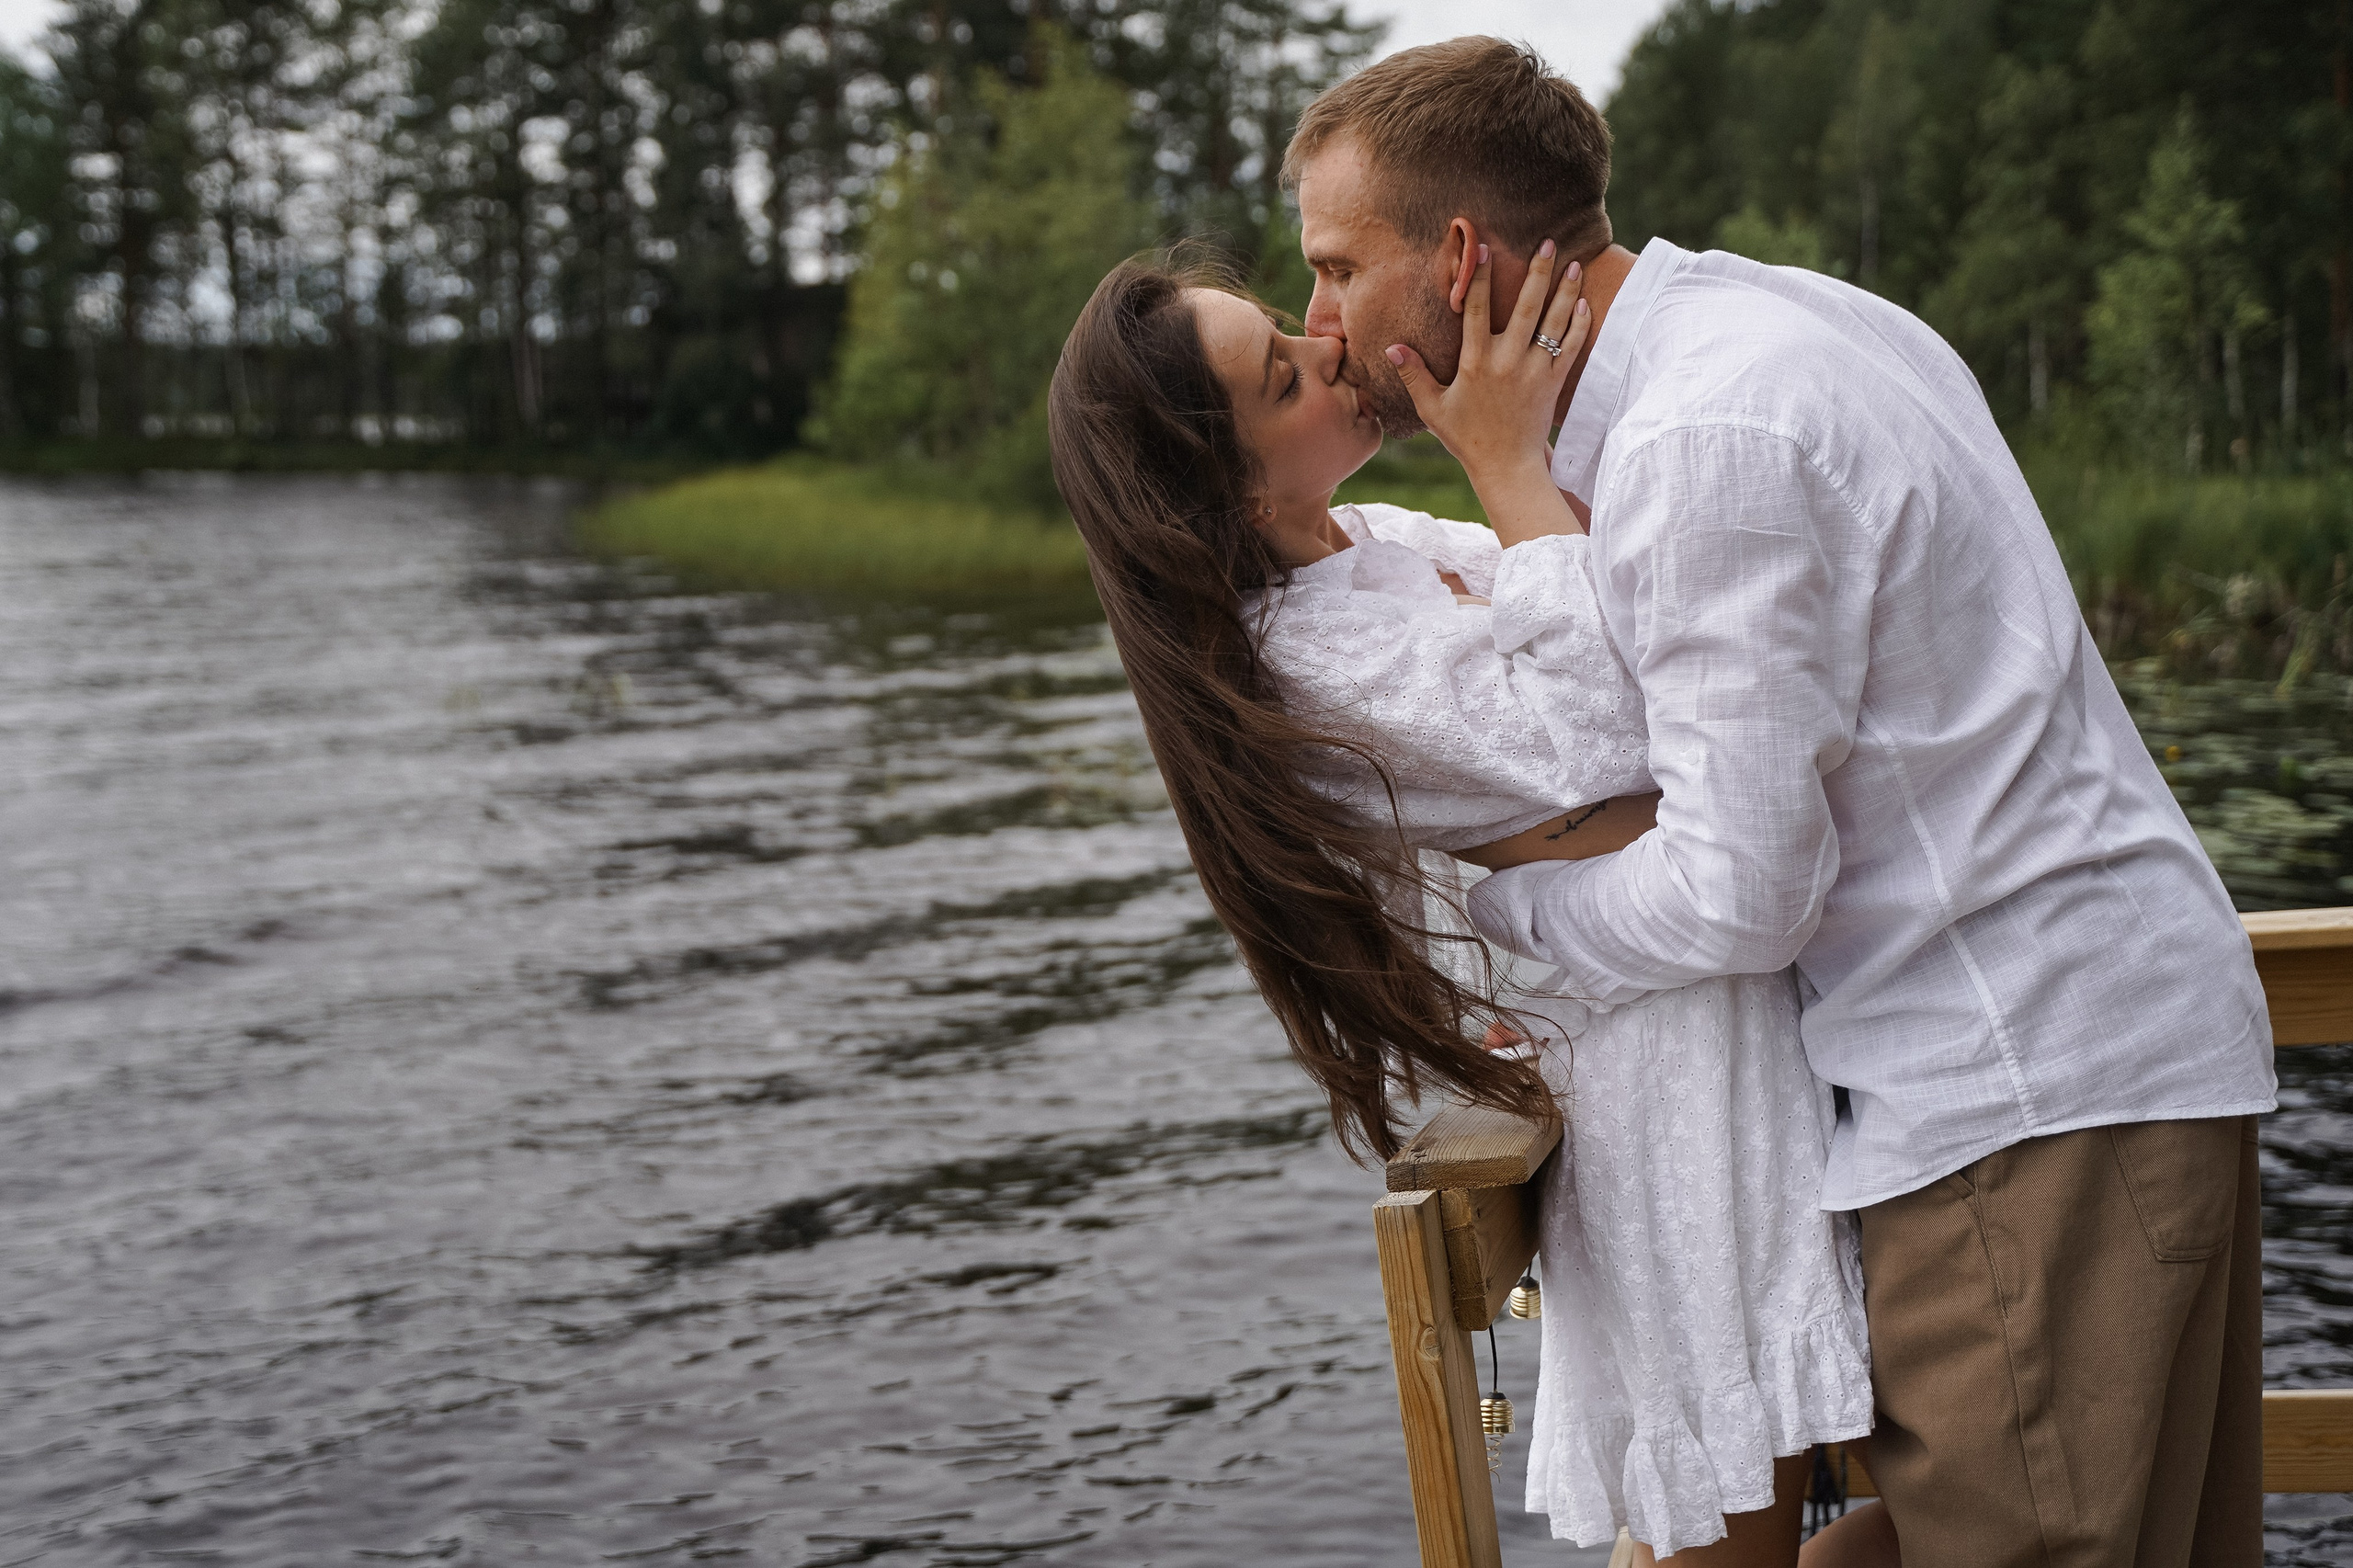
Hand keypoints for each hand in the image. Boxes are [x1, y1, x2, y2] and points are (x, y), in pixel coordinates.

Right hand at [1385, 241, 1588, 501]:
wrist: (1505, 467)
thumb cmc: (1466, 437)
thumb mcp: (1433, 408)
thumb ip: (1413, 375)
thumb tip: (1392, 347)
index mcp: (1475, 362)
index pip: (1476, 310)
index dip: (1479, 278)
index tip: (1484, 248)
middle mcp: (1507, 361)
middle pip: (1525, 307)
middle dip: (1537, 272)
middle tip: (1547, 242)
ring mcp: (1534, 371)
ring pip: (1553, 323)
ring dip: (1564, 291)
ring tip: (1574, 264)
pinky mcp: (1553, 383)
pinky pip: (1570, 348)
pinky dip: (1578, 325)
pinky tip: (1583, 303)